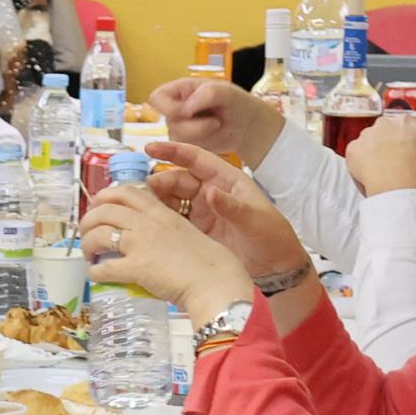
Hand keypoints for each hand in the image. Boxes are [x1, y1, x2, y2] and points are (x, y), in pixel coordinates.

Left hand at [83, 181, 249, 324]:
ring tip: (89, 255)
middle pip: (104, 210)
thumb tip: (158, 243)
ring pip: (98, 234)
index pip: (124, 193)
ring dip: (87, 244)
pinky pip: (103, 267)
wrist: (217, 283)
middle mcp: (147, 223)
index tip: (98, 206)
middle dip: (88, 221)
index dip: (104, 197)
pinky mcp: (136, 267)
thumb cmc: (212, 264)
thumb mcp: (191, 234)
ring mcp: (140, 244)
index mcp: (162, 213)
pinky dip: (94, 271)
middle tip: (86, 233)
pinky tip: (96, 275)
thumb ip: (171, 231)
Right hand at [145, 142, 314, 295]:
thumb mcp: (253, 218)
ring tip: (140, 207)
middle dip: (160, 182)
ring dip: (156, 200)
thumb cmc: (271, 235)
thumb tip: (210, 192)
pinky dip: (160, 219)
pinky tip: (148, 223)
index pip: (195, 159)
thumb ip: (231, 205)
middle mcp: (210, 191)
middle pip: (178, 179)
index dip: (172, 151)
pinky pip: (173, 220)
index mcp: (225, 179)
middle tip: (144, 191)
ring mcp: (201, 211)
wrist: (275, 266)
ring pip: (172, 199)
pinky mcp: (196, 229)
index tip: (151, 148)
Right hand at [151, 73, 282, 167]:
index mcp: (179, 89)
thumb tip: (185, 110)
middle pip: (167, 121)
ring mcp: (179, 127)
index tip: (188, 112)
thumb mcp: (225, 91)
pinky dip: (202, 143)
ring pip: (176, 137)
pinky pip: (184, 149)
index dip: (169, 107)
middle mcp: (175, 108)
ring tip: (216, 124)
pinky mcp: (185, 144)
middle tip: (214, 120)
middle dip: (192, 125)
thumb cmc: (236, 103)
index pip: (156, 98)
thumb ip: (205, 94)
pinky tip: (214, 134)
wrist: (247, 125)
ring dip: (200, 134)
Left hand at [346, 114, 415, 197]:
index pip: (402, 124)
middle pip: (383, 130)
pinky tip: (370, 173)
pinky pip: (355, 153)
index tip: (402, 148)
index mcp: (407, 121)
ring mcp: (367, 133)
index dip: (402, 138)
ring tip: (381, 170)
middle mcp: (386, 122)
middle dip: (385, 143)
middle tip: (391, 161)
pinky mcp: (353, 147)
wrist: (400, 187)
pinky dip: (359, 162)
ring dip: (371, 151)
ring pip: (367, 140)